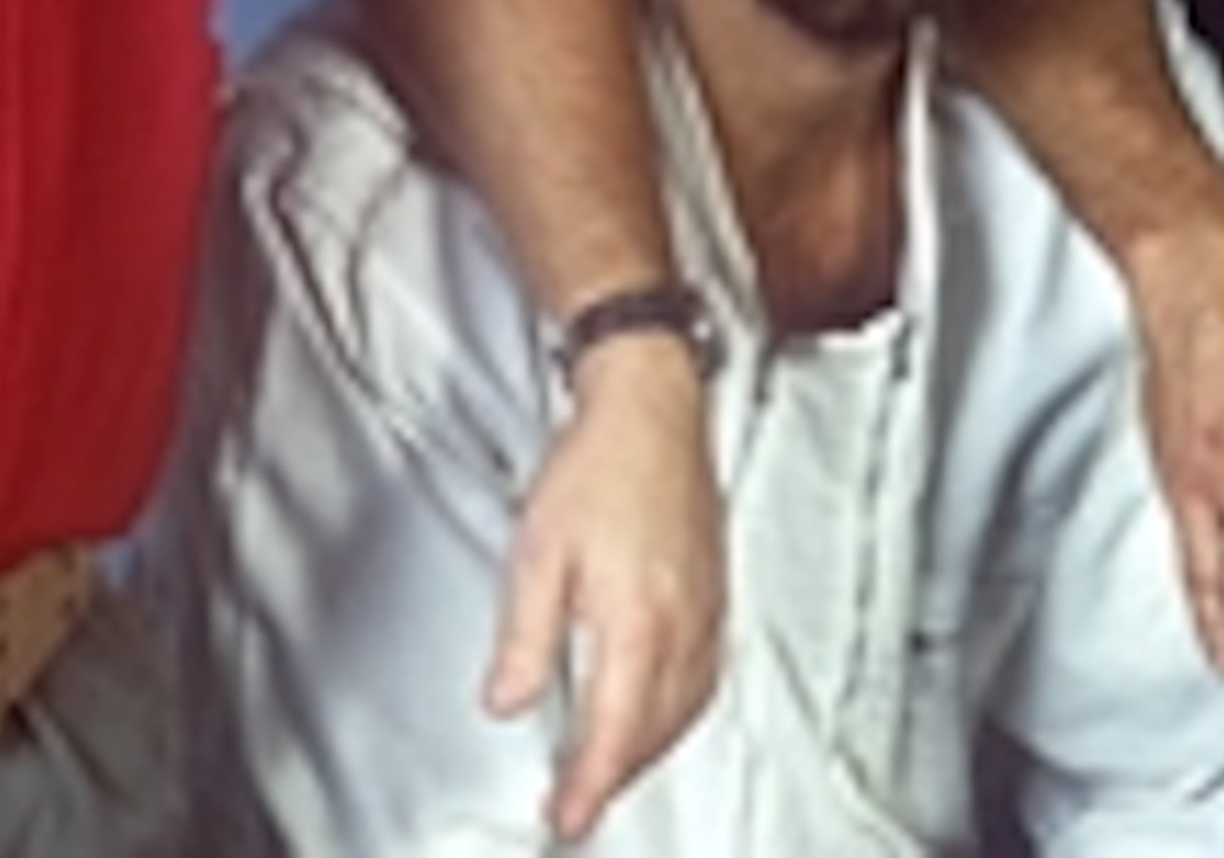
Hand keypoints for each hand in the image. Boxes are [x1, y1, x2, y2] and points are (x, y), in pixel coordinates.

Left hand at [481, 339, 723, 840]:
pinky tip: (658, 710)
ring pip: (686, 709)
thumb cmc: (600, 464)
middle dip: (618, 776)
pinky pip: (704, 676)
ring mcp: (707, 608)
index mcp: (640, 620)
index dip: (591, 785)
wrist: (650, 406)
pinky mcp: (714, 592)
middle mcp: (684, 622)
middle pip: (656, 730)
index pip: (617, 731)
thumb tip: (508, 700)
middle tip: (580, 803)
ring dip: (650, 749)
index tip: (568, 816)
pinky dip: (678, 711)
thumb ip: (524, 638)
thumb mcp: (538, 553)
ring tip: (611, 769)